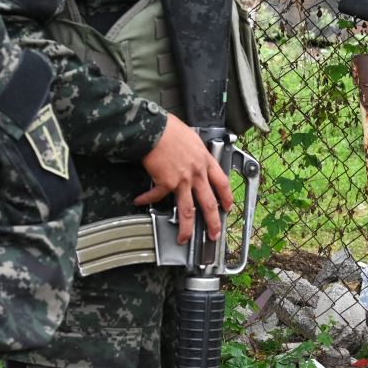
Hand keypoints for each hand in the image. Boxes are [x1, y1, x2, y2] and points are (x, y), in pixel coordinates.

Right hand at [136, 114, 233, 242]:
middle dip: (213, 222)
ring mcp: (181, 180)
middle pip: (209, 203)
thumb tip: (192, 156)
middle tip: (214, 234)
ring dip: (187, 227)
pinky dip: (146, 200)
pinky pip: (157, 197)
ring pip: (188, 210)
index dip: (227, 197)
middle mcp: (196, 173)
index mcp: (205, 161)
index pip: (222, 183)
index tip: (228, 208)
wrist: (155, 129)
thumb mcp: (192, 138)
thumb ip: (195, 152)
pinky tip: (140, 202)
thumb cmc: (171, 129)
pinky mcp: (165, 183)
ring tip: (184, 238)